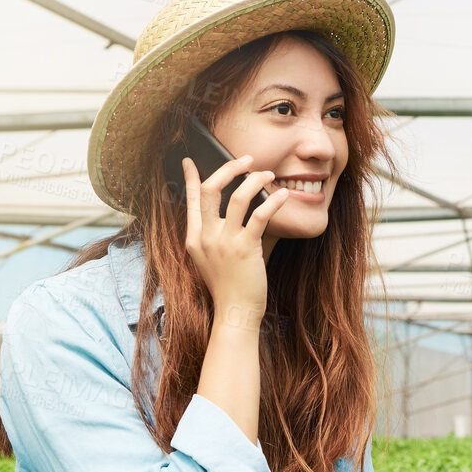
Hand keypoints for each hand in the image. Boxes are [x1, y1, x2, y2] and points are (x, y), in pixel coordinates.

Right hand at [182, 154, 287, 317]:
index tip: (188, 160)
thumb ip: (213, 235)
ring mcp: (224, 242)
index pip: (191, 200)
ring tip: (268, 174)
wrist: (235, 311)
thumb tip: (228, 210)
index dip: (190, 178)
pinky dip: (273, 201)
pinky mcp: (245, 249)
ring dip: (255, 180)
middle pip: (212, 190)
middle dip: (229, 168)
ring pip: (238, 197)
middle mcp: (206, 237)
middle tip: (246, 160)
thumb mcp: (209, 258)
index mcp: (194, 238)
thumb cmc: (228, 285)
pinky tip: (282, 195)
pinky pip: (260, 215)